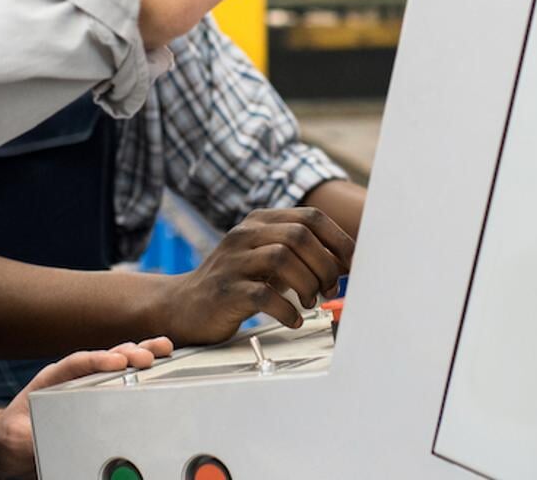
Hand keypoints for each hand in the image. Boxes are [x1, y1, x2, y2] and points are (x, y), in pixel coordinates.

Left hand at [0, 338, 174, 477]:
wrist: (10, 447)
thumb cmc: (12, 437)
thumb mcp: (12, 438)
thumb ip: (23, 436)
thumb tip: (38, 438)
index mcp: (52, 381)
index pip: (76, 364)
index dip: (97, 360)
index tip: (117, 363)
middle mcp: (74, 380)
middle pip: (104, 358)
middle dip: (128, 353)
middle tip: (149, 355)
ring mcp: (89, 389)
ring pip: (119, 365)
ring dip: (141, 354)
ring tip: (164, 348)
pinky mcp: (101, 403)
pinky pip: (126, 384)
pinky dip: (144, 374)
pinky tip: (163, 367)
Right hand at [161, 207, 353, 343]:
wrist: (185, 306)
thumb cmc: (237, 283)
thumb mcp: (265, 258)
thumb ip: (298, 253)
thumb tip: (345, 264)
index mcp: (260, 221)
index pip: (311, 217)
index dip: (339, 240)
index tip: (352, 265)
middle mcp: (245, 234)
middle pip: (299, 235)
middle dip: (324, 265)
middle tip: (328, 289)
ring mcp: (233, 261)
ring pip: (283, 258)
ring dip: (307, 284)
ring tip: (310, 302)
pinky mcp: (226, 291)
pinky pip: (265, 295)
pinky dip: (287, 309)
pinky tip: (292, 319)